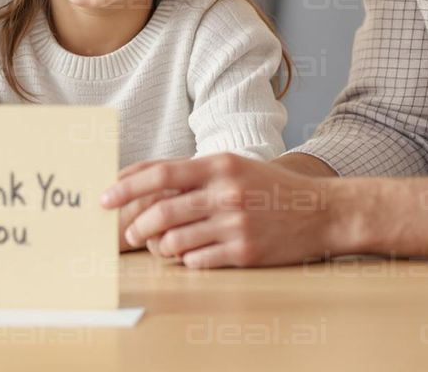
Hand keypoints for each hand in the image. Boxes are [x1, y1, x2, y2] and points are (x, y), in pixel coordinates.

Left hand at [101, 154, 340, 267]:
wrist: (321, 211)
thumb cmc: (268, 188)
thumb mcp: (232, 167)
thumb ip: (191, 173)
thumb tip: (141, 180)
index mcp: (218, 165)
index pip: (160, 173)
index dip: (126, 185)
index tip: (105, 195)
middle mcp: (225, 192)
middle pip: (161, 210)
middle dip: (135, 225)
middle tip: (126, 234)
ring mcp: (235, 224)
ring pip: (175, 240)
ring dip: (160, 246)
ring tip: (160, 246)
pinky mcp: (245, 252)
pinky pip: (197, 261)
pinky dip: (186, 260)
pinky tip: (190, 255)